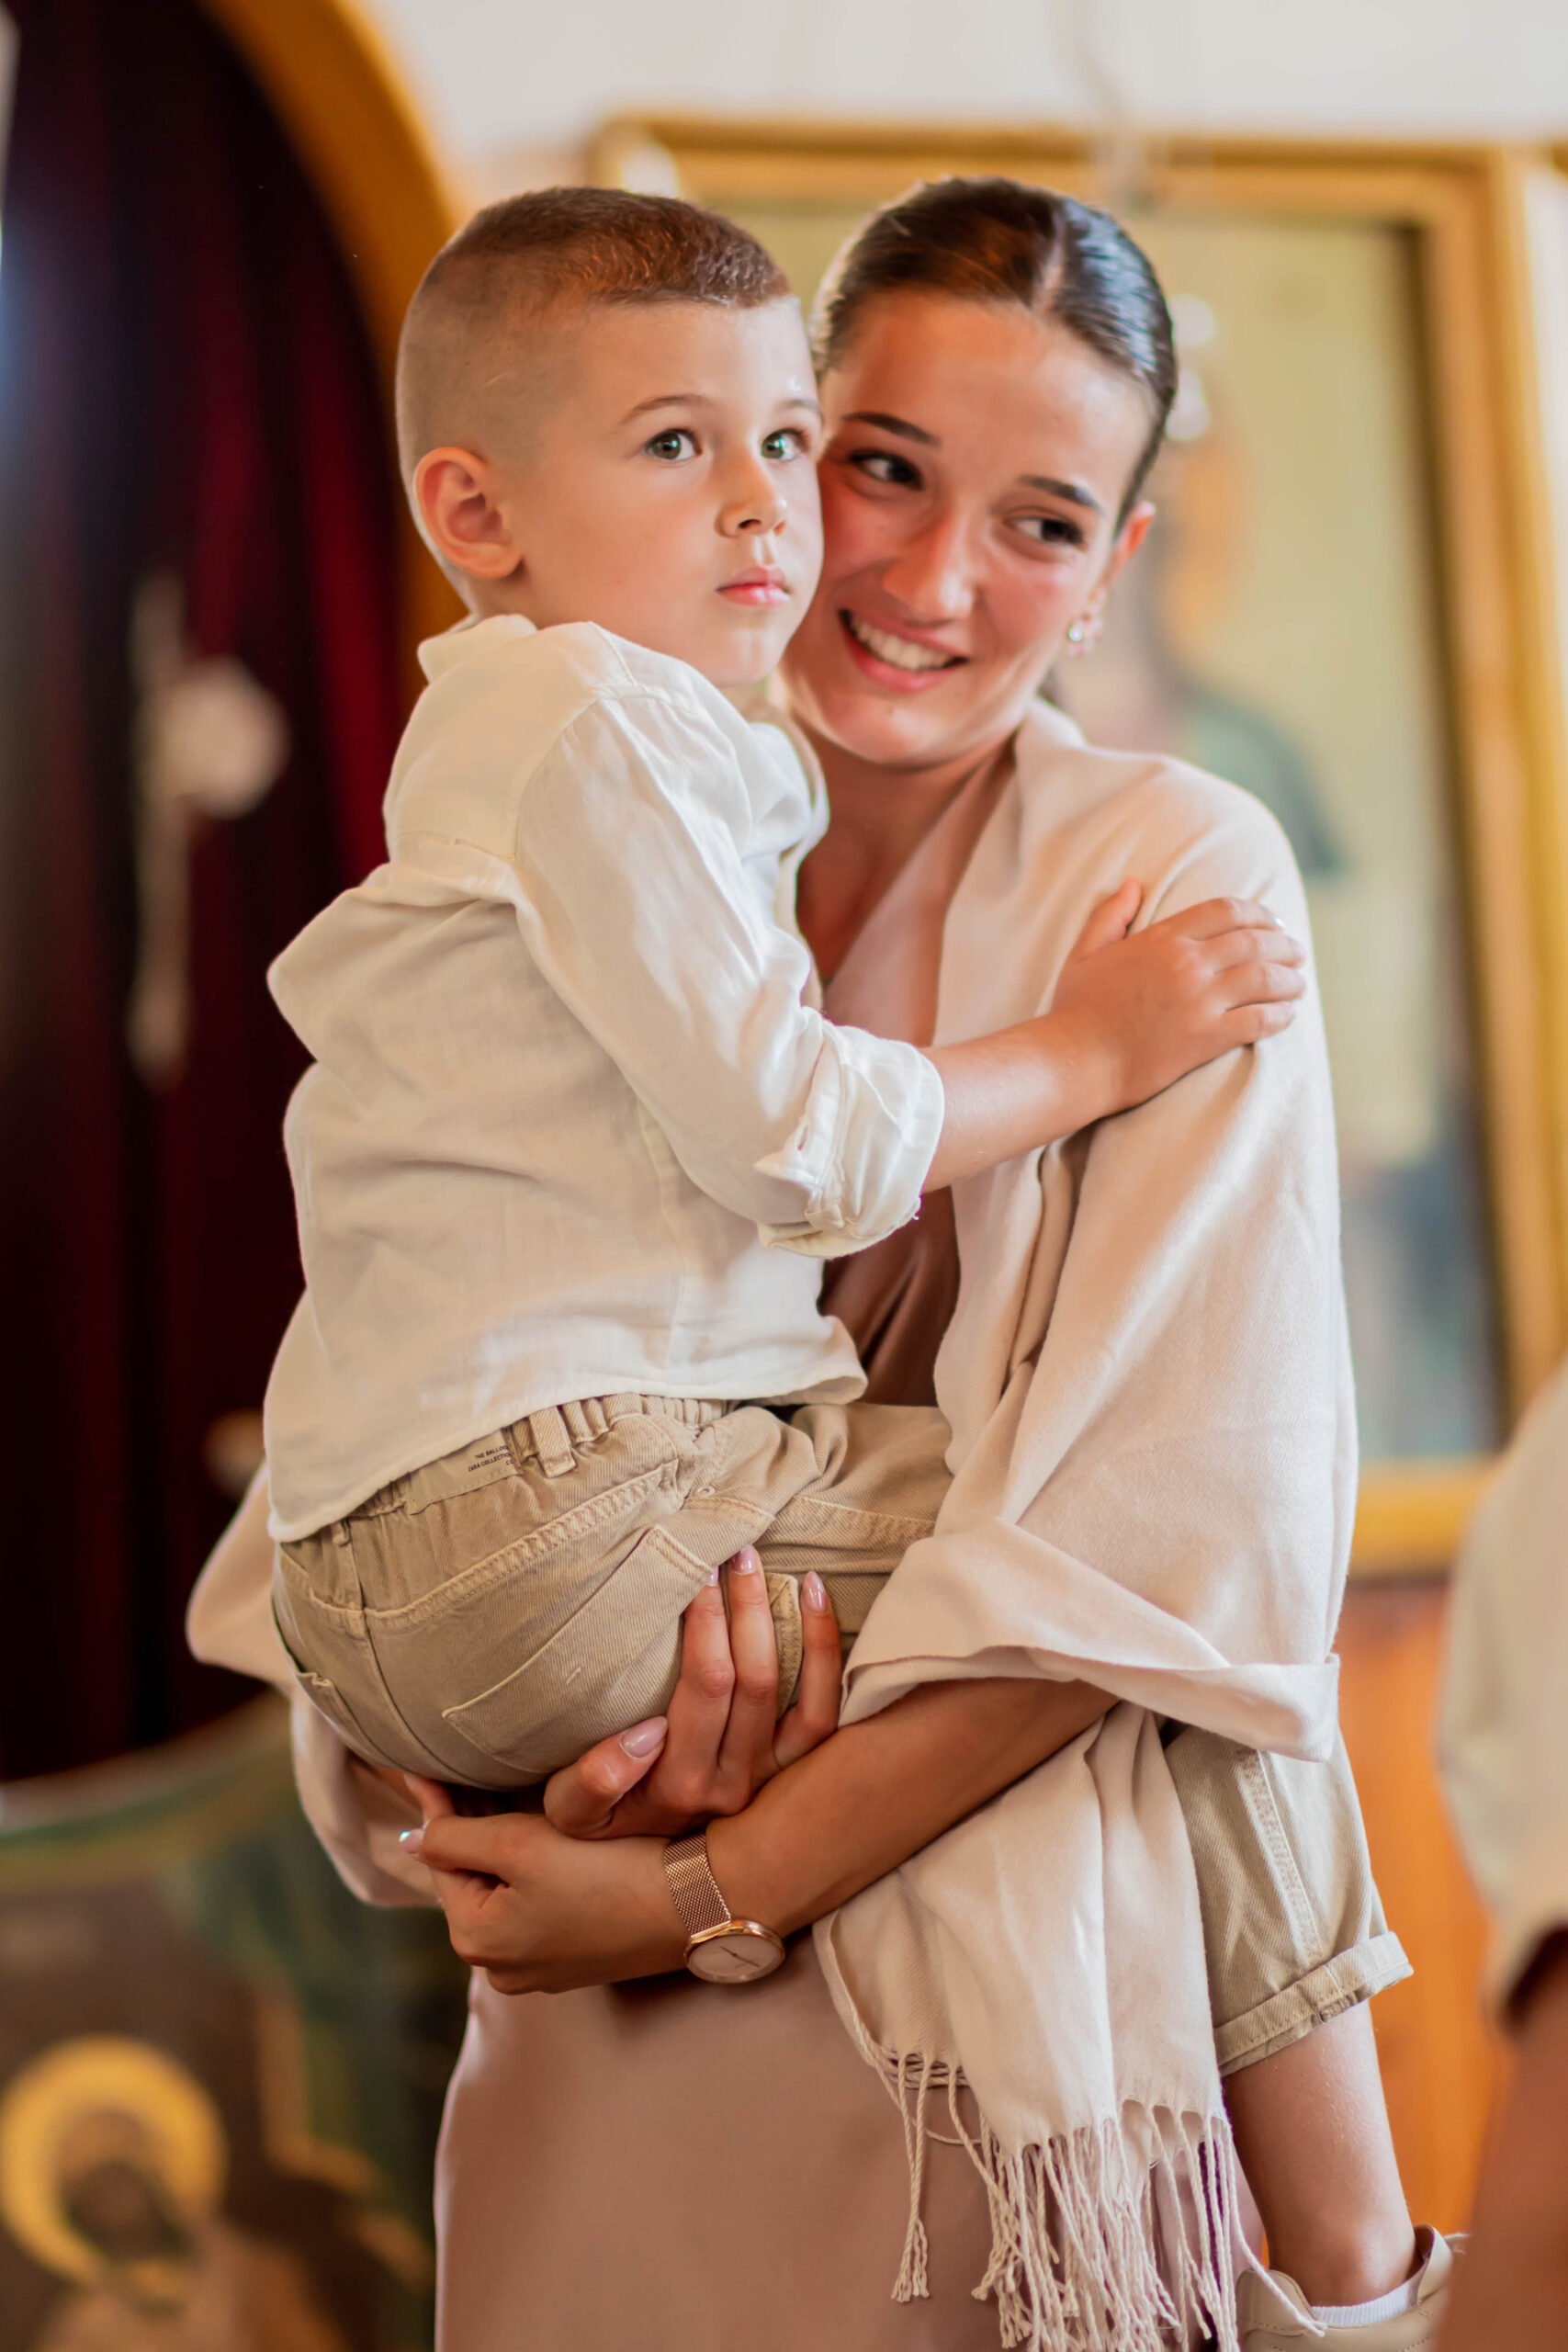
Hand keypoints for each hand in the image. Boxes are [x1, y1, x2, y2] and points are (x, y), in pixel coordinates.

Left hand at [400, 1776, 685, 1993]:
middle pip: (475, 1877)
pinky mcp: (579, 1958)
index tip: (425, 1764)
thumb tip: (408, 1838)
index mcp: (477, 1942)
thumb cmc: (606, 1870)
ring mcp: (542, 1968)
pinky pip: (540, 1905)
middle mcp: (502, 1968)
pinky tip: (551, 1836)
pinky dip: (539, 1871)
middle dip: (474, 1827)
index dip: (439, 1806)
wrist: (696, 1901)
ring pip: (508, 1890)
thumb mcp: (519, 1845)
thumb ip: (453, 1838)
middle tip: (469, 1771)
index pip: (444, 1858)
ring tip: (506, 1794)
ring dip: (507, 1848)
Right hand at [541, 1547, 842, 1840]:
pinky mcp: (798, 1775)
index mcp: (681, 1785)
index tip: (692, 1572)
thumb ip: (593, 1780)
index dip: (705, 1623)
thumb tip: (646, 1733)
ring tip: (761, 1564)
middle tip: (728, 1551)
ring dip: (783, 1619)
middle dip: (742, 1606)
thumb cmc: (602, 1831)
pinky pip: (825, 1712)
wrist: (655, 1884)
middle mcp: (735, 1785)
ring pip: (794, 1691)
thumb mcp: (569, 1817)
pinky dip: (826, 1651)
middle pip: (752, 1679)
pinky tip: (815, 1594)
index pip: (705, 1686)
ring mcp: (773, 1781)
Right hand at [1052, 883, 1306, 1114]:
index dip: (1258, 913)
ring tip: (1299, 984)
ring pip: (1264, 978)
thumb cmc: (1075, 1010)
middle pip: (1254, 941)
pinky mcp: (1206, 1038)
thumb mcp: (1085, 953)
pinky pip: (1259, 1020)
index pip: (1226, 911)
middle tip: (1298, 952)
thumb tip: (1132, 884)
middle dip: (1284, 944)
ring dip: (1290, 979)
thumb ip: (1110, 915)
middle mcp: (1187, 963)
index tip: (1274, 922)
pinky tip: (1288, 1016)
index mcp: (1163, 938)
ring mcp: (1200, 1000)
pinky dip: (1280, 1016)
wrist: (1075, 1060)